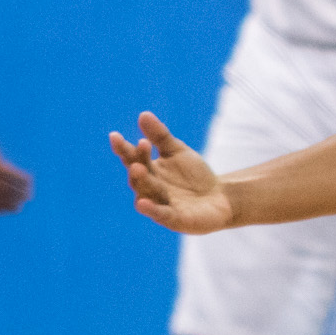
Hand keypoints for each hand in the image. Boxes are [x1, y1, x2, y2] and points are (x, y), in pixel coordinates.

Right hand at [110, 111, 233, 232]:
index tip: (115, 136)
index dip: (123, 148)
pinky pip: (160, 214)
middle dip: (136, 162)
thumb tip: (143, 115)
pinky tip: (143, 202)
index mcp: (149, 170)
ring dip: (141, 181)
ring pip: (146, 193)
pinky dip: (151, 209)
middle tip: (138, 147)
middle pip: (137, 175)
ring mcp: (160, 204)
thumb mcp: (178, 151)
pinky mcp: (173, 219)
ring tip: (138, 168)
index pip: (132, 158)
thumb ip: (160, 136)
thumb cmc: (195, 175)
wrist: (220, 198)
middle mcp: (150, 188)